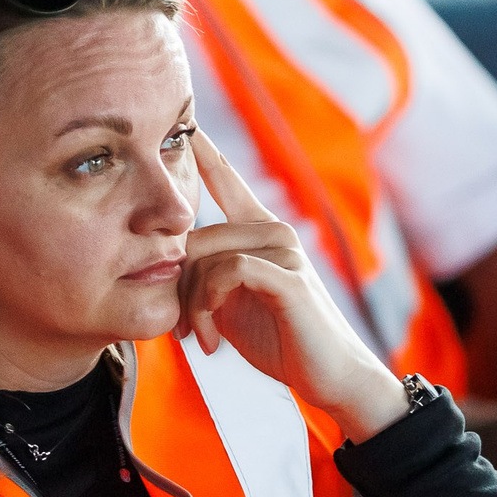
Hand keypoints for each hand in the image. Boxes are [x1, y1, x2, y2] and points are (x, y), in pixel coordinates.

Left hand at [178, 133, 407, 442]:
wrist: (329, 376)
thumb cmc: (280, 340)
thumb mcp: (232, 305)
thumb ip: (205, 279)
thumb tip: (167, 270)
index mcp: (259, 233)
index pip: (224, 178)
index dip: (202, 150)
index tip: (181, 119)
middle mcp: (274, 230)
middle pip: (195, 236)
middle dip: (180, 288)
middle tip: (185, 331)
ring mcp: (284, 250)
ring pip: (207, 255)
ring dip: (194, 305)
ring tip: (202, 339)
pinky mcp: (288, 275)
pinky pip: (228, 270)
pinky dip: (210, 303)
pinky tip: (214, 336)